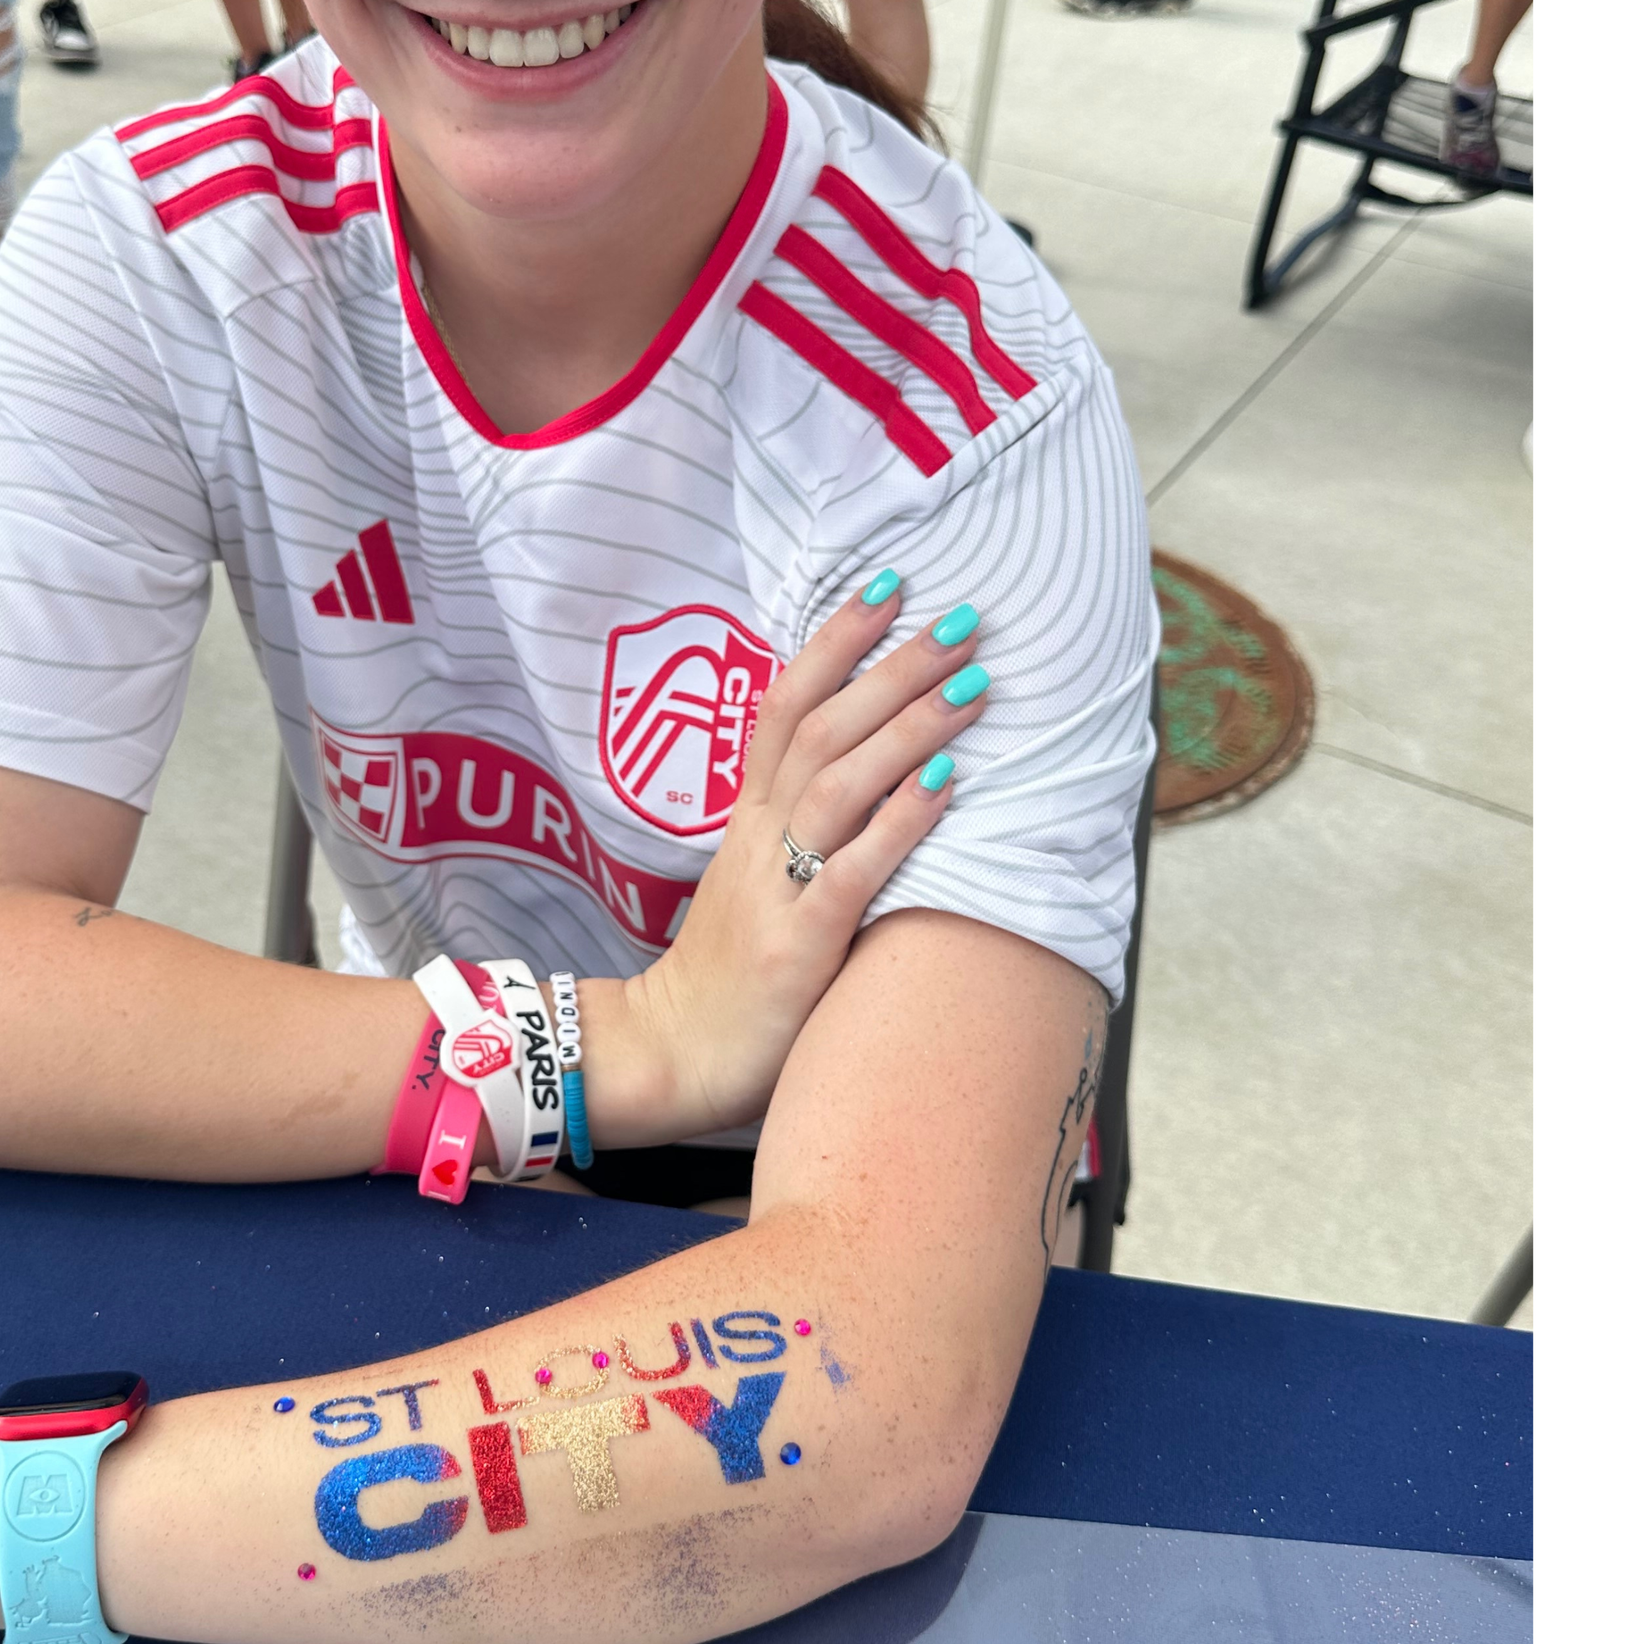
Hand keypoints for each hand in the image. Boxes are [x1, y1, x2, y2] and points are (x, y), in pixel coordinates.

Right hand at [623, 578, 987, 1133]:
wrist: (673, 1055)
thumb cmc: (730, 972)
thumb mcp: (756, 880)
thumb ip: (800, 830)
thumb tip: (874, 777)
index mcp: (750, 817)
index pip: (786, 705)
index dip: (836, 643)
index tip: (888, 589)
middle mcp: (761, 836)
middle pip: (822, 727)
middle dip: (892, 666)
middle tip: (959, 618)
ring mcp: (778, 887)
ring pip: (838, 782)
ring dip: (908, 726)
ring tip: (970, 683)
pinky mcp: (799, 944)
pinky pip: (851, 870)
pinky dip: (899, 821)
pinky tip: (945, 783)